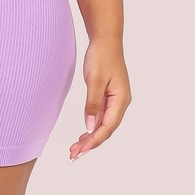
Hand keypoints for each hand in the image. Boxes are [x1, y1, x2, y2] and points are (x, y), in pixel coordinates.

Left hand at [70, 38, 130, 160]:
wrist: (105, 40)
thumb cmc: (101, 56)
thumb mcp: (95, 80)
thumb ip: (93, 104)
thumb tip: (90, 127)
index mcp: (121, 100)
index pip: (108, 127)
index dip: (94, 141)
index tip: (80, 151)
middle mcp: (121, 103)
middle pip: (106, 130)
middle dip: (90, 144)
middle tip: (73, 155)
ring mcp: (115, 101)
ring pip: (103, 125)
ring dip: (90, 138)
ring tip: (75, 149)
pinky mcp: (109, 97)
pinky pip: (101, 117)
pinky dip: (92, 127)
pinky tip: (83, 135)